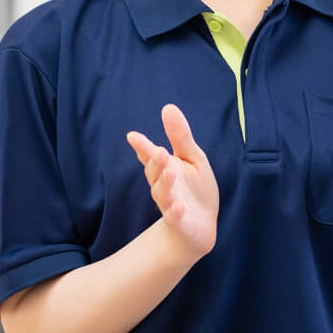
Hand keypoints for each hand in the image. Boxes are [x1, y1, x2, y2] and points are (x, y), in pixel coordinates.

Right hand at [126, 104, 219, 258]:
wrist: (200, 226)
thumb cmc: (194, 189)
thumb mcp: (192, 158)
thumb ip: (180, 136)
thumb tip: (167, 107)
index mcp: (165, 168)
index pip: (152, 156)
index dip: (143, 147)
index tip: (133, 136)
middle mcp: (164, 186)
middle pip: (156, 173)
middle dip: (155, 163)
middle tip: (157, 150)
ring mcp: (170, 204)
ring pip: (164, 193)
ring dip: (166, 183)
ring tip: (170, 171)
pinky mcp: (180, 221)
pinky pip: (175, 217)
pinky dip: (175, 212)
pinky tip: (178, 207)